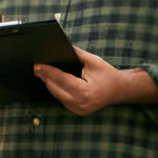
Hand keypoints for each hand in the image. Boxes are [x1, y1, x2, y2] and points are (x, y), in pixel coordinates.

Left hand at [34, 47, 157, 114]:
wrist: (120, 90)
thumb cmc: (108, 74)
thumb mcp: (93, 61)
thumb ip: (76, 53)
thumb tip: (60, 46)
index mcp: (86, 92)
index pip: (62, 80)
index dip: (48, 72)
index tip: (37, 65)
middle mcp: (81, 104)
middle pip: (55, 88)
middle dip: (46, 77)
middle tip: (36, 67)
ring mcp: (78, 110)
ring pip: (57, 94)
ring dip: (49, 83)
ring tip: (41, 72)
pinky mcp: (77, 111)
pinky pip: (62, 98)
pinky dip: (57, 89)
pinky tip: (51, 80)